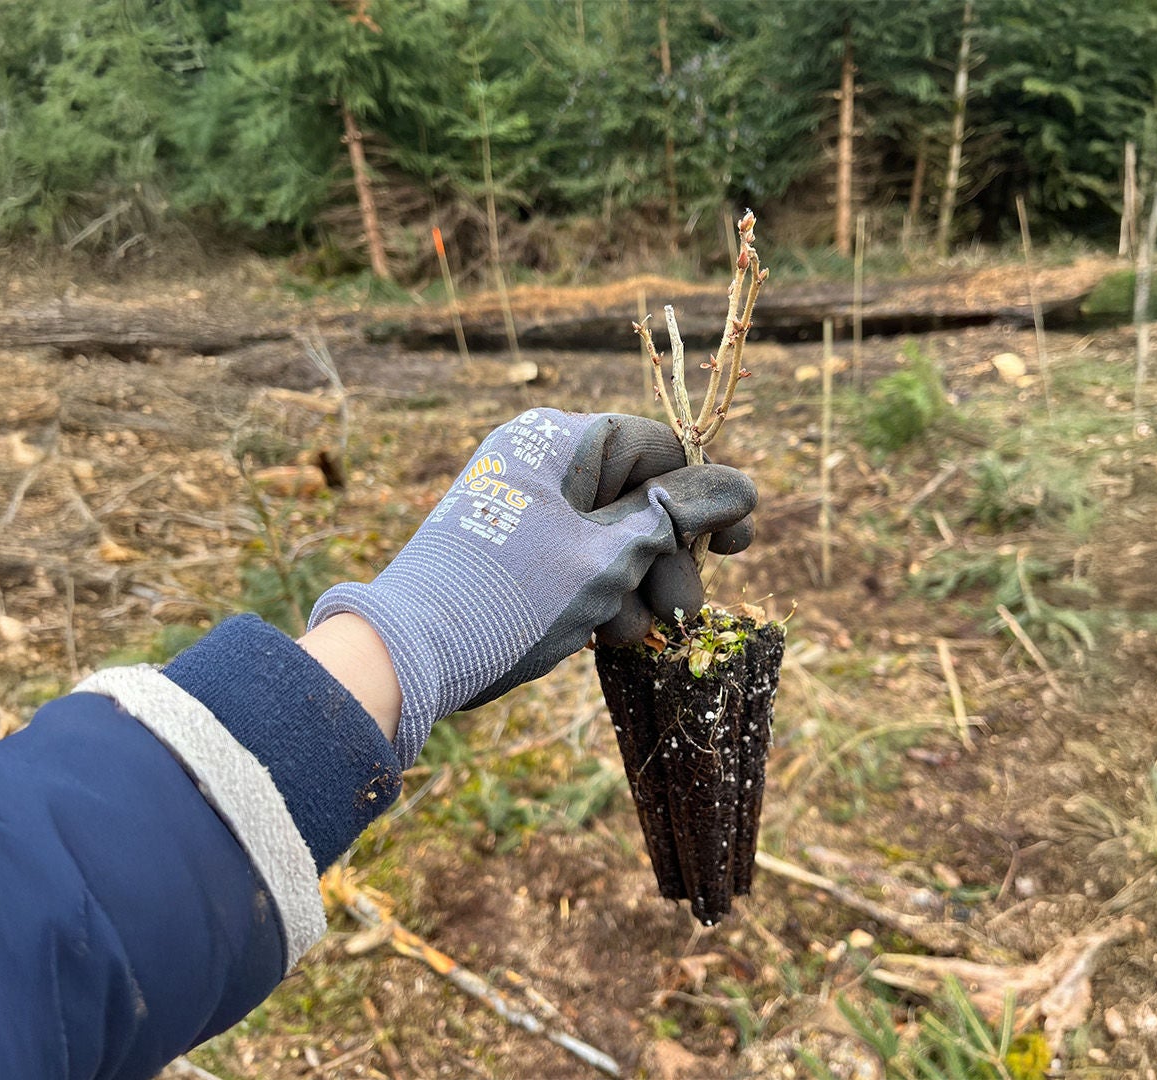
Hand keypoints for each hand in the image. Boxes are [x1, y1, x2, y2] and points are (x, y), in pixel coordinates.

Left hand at [309, 408, 755, 764]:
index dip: (706, 499)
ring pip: (615, 540)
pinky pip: (581, 564)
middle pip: (641, 499)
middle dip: (669, 560)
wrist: (413, 655)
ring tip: (625, 632)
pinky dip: (601, 599)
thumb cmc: (514, 594)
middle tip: (681, 611)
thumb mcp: (611, 554)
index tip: (735, 550)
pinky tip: (602, 637)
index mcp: (559, 440)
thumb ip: (678, 516)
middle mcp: (543, 465)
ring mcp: (529, 511)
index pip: (660, 449)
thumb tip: (743, 487)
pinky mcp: (518, 555)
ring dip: (637, 589)